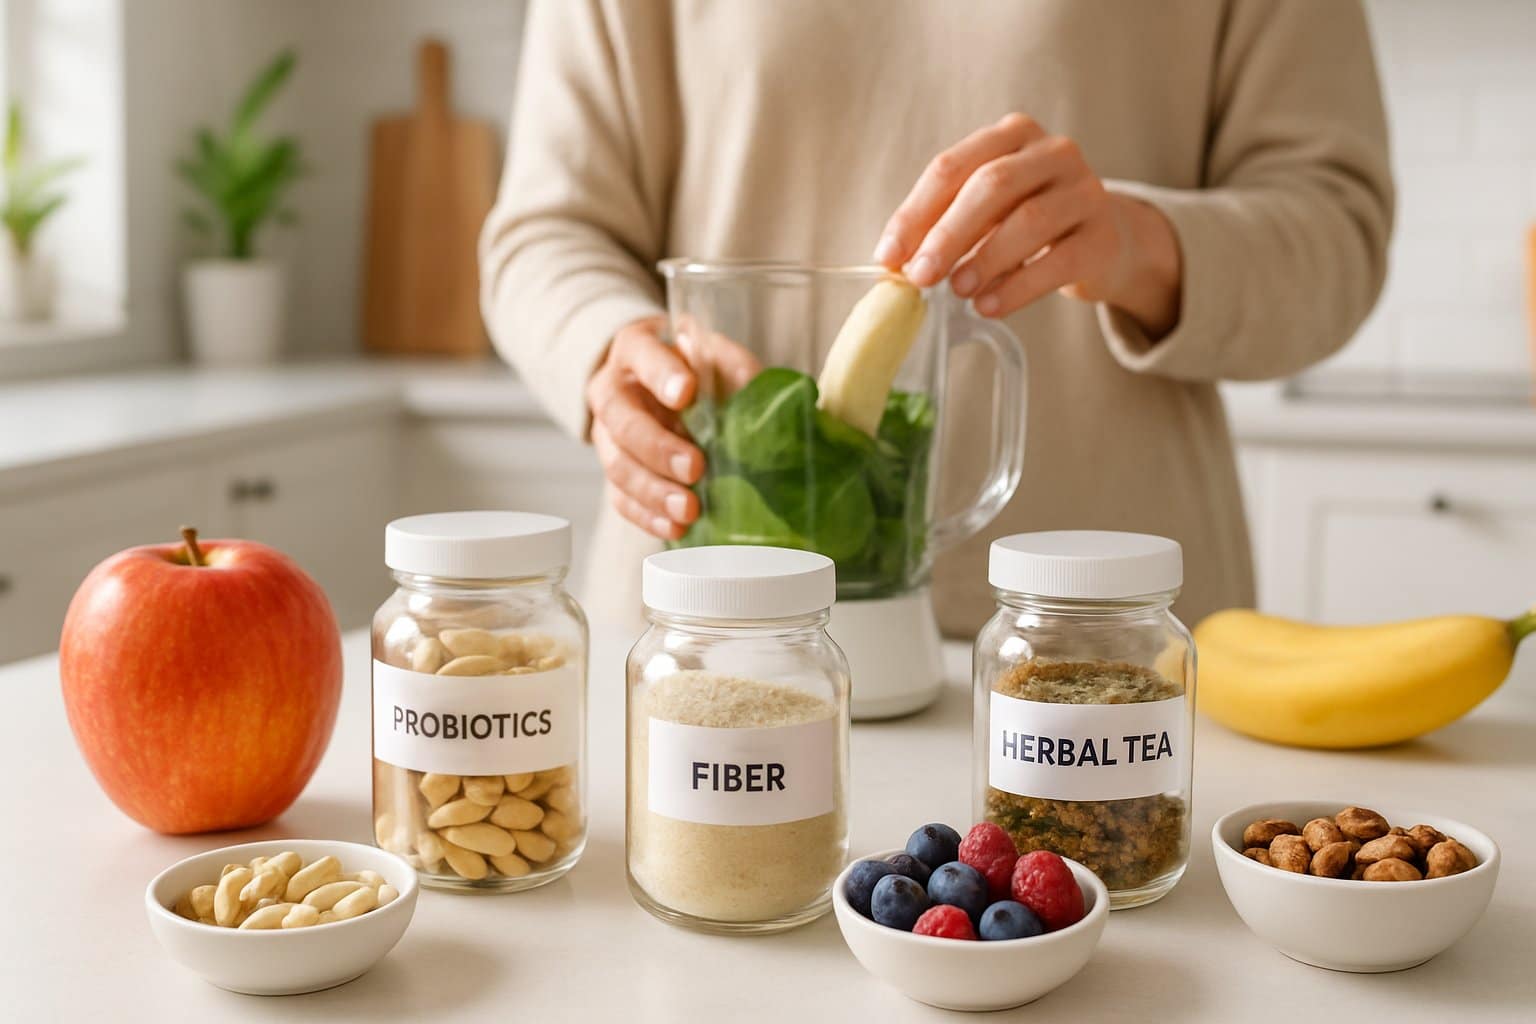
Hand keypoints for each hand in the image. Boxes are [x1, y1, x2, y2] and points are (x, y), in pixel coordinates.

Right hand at [586, 316, 759, 540]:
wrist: (674, 392)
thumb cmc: (698, 371)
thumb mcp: (720, 358)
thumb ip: (736, 368)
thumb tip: (758, 396)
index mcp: (636, 349)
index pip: (640, 354)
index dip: (660, 373)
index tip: (686, 391)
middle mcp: (612, 390)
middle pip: (620, 419)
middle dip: (657, 447)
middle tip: (695, 466)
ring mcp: (607, 435)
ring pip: (617, 465)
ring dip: (653, 491)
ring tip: (690, 509)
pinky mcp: (615, 473)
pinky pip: (621, 499)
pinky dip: (648, 516)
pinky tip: (675, 527)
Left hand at [874, 113, 1180, 336]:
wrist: (1101, 243)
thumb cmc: (1026, 224)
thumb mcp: (985, 213)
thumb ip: (943, 226)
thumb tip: (895, 263)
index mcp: (1012, 135)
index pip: (952, 167)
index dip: (915, 213)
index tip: (888, 256)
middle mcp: (1053, 152)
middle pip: (992, 186)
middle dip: (949, 234)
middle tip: (920, 276)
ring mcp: (1085, 191)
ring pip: (1030, 220)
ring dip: (985, 259)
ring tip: (956, 290)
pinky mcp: (1103, 236)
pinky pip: (1059, 260)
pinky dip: (1019, 287)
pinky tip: (989, 305)